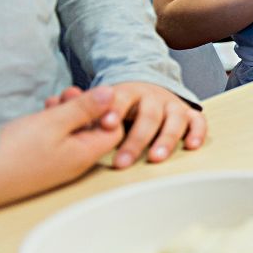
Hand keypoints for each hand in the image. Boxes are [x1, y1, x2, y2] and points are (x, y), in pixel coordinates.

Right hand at [0, 88, 124, 211]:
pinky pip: (58, 139)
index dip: (107, 110)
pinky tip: (44, 111)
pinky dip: (54, 122)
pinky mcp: (41, 161)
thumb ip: (85, 108)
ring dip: (68, 112)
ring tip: (53, 100)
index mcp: (85, 155)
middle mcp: (75, 162)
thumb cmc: (14, 151)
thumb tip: (111, 94)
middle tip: (69, 93)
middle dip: (86, 108)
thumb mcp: (53, 122)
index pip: (114, 131)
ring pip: (74, 132)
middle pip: (94, 130)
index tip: (91, 97)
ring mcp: (58, 163)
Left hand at [61, 82, 206, 168]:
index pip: (121, 99)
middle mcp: (152, 97)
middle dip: (136, 140)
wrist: (145, 90)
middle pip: (148, 116)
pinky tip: (191, 146)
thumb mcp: (101, 103)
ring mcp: (171, 104)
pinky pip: (197, 121)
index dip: (115, 111)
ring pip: (174, 120)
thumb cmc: (118, 106)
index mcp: (127, 92)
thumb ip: (83, 106)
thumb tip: (55, 102)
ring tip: (155, 158)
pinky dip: (196, 132)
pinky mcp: (187, 113)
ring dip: (165, 140)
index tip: (106, 125)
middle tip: (122, 162)